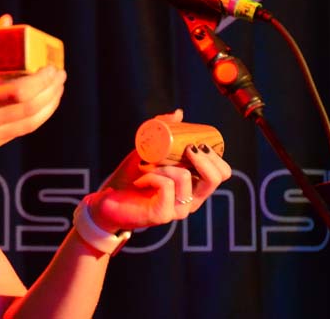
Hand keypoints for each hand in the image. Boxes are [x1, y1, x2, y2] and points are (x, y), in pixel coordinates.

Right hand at [0, 14, 66, 153]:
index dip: (43, 81)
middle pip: (32, 109)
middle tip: (59, 74)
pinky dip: (34, 116)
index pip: (21, 93)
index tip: (52, 67)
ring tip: (56, 88)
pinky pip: (19, 131)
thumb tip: (6, 21)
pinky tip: (40, 103)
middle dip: (52, 91)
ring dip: (49, 106)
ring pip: (30, 124)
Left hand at [86, 109, 232, 231]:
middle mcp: (191, 201)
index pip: (221, 173)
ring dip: (165, 164)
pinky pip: (166, 186)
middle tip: (185, 148)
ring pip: (185, 177)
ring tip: (147, 165)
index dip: (215, 157)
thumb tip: (179, 113)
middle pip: (214, 178)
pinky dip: (153, 175)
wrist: (108, 197)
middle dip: (202, 157)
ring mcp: (178, 210)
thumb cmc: (132, 175)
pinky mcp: (162, 215)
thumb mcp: (149, 150)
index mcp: (194, 187)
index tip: (196, 143)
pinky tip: (141, 178)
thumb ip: (163, 132)